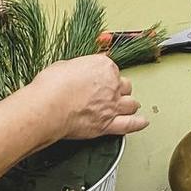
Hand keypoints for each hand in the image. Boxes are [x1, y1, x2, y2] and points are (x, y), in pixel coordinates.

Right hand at [31, 55, 146, 139]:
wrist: (48, 106)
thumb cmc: (52, 85)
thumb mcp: (63, 65)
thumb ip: (76, 68)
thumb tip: (74, 71)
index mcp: (103, 67)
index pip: (112, 70)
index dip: (106, 76)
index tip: (101, 80)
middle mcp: (112, 85)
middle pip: (125, 86)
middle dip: (120, 90)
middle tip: (113, 93)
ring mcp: (112, 105)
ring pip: (131, 104)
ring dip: (129, 106)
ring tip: (128, 107)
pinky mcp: (107, 124)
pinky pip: (129, 124)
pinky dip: (137, 124)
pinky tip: (142, 123)